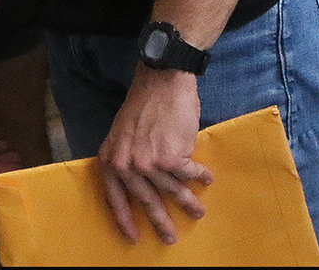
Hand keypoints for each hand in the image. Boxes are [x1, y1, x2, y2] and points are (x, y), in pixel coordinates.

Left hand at [97, 65, 211, 245]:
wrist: (161, 79)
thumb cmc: (144, 103)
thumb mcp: (123, 133)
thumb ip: (127, 157)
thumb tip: (140, 184)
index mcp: (111, 160)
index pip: (115, 199)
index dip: (124, 220)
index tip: (133, 237)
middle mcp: (127, 166)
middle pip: (146, 202)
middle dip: (161, 222)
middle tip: (170, 238)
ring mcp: (148, 164)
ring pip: (172, 191)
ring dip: (188, 203)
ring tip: (198, 212)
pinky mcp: (171, 158)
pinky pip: (189, 173)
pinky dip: (200, 176)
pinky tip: (207, 179)